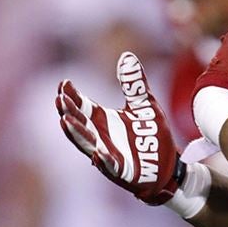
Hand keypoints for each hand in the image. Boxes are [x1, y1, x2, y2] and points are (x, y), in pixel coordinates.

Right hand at [56, 52, 181, 204]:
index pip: (82, 106)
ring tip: (65, 121)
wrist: (167, 164)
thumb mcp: (145, 104)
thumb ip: (134, 84)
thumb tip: (126, 55)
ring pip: (88, 144)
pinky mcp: (122, 171)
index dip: (72, 96)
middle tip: (59, 99)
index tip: (63, 83)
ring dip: (77, 133)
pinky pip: (110, 166)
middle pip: (79, 124)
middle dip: (68, 112)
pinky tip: (97, 153)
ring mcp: (109, 155)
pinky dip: (103, 160)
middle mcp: (101, 137)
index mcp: (103, 120)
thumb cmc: (151, 135)